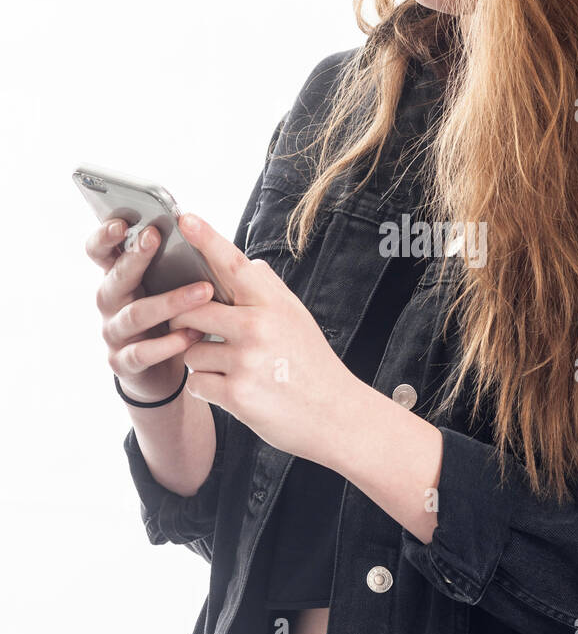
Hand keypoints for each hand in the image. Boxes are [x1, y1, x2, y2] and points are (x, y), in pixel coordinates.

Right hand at [87, 217, 210, 402]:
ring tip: (203, 291)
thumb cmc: (168, 316)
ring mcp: (113, 333)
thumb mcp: (166, 286)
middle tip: (155, 236)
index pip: (100, 251)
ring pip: (135, 314)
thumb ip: (172, 262)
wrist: (160, 371)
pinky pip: (142, 352)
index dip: (105, 236)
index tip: (121, 222)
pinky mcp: (122, 362)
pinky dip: (168, 344)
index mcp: (118, 277)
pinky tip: (192, 335)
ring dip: (170, 301)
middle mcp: (110, 302)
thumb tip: (197, 227)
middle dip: (134, 257)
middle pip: (116, 278)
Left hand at [166, 212, 352, 464]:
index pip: (232, 264)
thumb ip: (269, 291)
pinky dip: (208, 389)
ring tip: (236, 372)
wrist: (337, 416)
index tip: (183, 217)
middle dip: (187, 322)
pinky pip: (196, 384)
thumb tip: (246, 264)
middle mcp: (258, 328)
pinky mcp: (237, 395)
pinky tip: (235, 392)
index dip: (206, 239)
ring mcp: (247, 362)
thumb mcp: (298, 319)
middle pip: (193, 310)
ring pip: (191, 351)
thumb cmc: (314, 366)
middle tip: (202, 333)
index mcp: (274, 304)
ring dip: (203, 362)